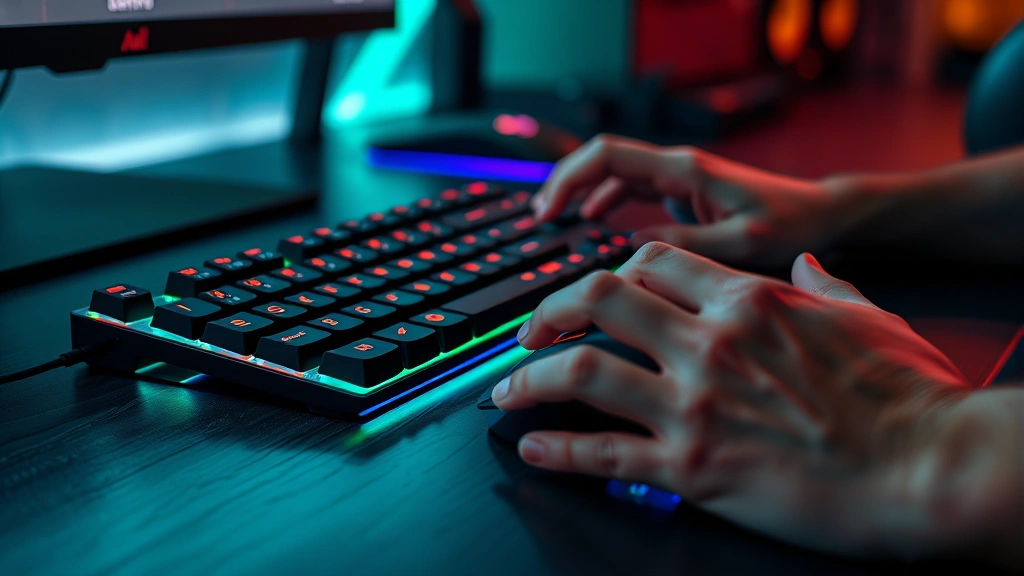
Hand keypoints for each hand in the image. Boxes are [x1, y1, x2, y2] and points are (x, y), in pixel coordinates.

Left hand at [492, 242, 972, 557]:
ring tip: (504, 392)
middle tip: (528, 332)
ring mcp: (694, 407)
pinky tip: (532, 448)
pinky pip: (601, 455)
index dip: (607, 272)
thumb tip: (809, 268)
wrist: (929, 470)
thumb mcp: (866, 316)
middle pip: (596, 299)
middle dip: (548, 311)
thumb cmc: (905, 397)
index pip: (649, 262)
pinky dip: (556, 451)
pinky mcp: (692, 470)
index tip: (588, 291)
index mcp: (748, 300)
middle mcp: (710, 344)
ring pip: (579, 373)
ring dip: (528, 379)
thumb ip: (824, 284)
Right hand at [532, 134, 853, 266]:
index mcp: (685, 170)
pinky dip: (605, 202)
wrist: (821, 215)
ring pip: (614, 174)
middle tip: (541, 217)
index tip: (549, 210)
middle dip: (565, 183)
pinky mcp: (682, 193)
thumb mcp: (741, 244)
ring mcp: (678, 178)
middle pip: (602, 160)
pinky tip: (593, 224)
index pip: (609, 156)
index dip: (569, 179)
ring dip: (581, 192)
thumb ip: (686, 247)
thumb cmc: (791, 224)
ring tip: (555, 222)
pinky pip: (631, 190)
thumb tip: (632, 252)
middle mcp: (676, 167)